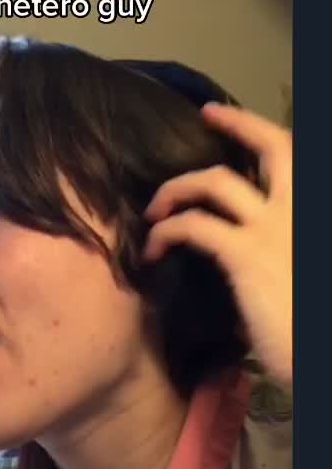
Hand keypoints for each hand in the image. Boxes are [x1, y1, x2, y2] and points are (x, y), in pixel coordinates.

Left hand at [143, 103, 291, 388]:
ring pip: (216, 182)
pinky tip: (153, 251)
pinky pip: (193, 226)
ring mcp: (275, 228)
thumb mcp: (297, 278)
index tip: (231, 119)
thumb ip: (274, 260)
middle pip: (273, 145)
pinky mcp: (246, 254)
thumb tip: (246, 273)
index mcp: (310, 214)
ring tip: (155, 210)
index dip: (261, 131)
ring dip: (177, 189)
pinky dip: (165, 232)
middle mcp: (300, 210)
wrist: (321, 353)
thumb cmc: (308, 329)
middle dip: (238, 122)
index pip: (292, 157)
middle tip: (209, 115)